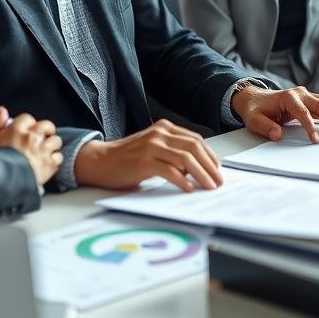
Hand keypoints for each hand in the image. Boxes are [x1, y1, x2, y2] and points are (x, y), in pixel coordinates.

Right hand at [0, 107, 63, 186]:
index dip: (27, 123)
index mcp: (16, 130)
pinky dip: (54, 159)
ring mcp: (42, 151)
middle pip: (47, 126)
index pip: (27, 118)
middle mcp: (32, 138)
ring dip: (51, 144)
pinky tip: (46, 162)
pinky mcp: (49, 166)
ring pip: (55, 141)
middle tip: (41, 136)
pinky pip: (58, 157)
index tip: (25, 130)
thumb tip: (2, 110)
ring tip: (45, 150)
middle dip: (45, 130)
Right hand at [75, 120, 222, 192]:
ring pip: (186, 158)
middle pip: (194, 147)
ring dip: (201, 175)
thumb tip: (198, 171)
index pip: (196, 140)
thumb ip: (173, 153)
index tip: (218, 170)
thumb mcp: (154, 149)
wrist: (100, 161)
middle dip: (210, 166)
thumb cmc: (127, 159)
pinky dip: (182, 181)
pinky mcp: (144, 161)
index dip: (210, 156)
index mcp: (165, 128)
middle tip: (218, 182)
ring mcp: (151, 145)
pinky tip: (188, 189)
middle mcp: (160, 133)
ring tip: (208, 187)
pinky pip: (170, 170)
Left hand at [231, 84, 318, 142]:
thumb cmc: (255, 109)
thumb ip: (265, 126)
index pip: (302, 111)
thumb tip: (277, 134)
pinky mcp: (312, 101)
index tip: (315, 140)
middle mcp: (301, 93)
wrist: (255, 98)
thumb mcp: (253, 119)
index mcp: (288, 96)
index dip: (310, 125)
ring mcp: (308, 95)